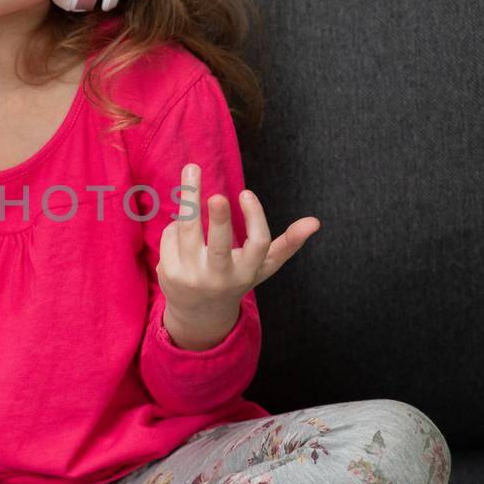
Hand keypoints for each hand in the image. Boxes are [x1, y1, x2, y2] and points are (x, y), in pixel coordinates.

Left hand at [158, 163, 320, 342]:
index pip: (257, 245)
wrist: (199, 314)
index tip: (246, 192)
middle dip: (219, 220)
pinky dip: (178, 222)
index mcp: (246, 272)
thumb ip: (288, 244)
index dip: (255, 218)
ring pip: (187, 232)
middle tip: (217, 196)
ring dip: (188, 198)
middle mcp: (219, 277)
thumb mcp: (263, 266)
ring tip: (192, 168)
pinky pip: (171, 234)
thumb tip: (315, 222)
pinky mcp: (168, 272)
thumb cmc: (237, 279)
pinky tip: (185, 220)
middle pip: (220, 246)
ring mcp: (192, 276)